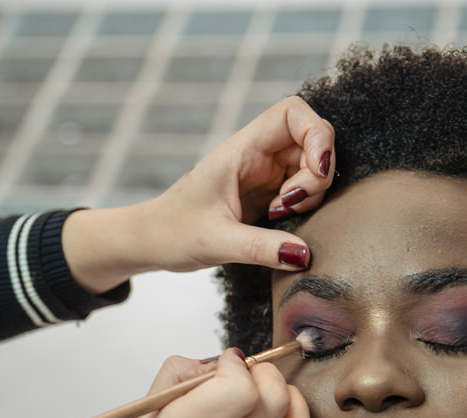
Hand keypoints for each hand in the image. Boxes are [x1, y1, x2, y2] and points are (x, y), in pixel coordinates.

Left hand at [63, 96, 334, 292]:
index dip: (316, 133)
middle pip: (312, 141)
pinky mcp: (267, 195)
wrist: (150, 242)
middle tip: (289, 205)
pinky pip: (301, 191)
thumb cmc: (172, 232)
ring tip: (277, 216)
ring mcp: (264, 174)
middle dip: (316, 173)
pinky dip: (302, 207)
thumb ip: (261, 248)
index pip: (292, 113)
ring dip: (310, 193)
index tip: (316, 171)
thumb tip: (304, 255)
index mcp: (241, 150)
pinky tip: (277, 223)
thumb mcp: (216, 242)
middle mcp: (256, 155)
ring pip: (311, 168)